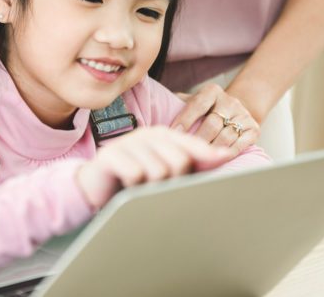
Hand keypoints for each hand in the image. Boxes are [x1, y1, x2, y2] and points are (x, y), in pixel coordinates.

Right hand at [76, 127, 231, 208]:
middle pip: (179, 161)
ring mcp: (127, 143)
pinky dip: (133, 187)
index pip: (193, 147)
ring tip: (140, 187)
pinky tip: (125, 185)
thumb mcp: (169, 170)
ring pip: (158, 170)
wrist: (95, 188)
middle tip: (157, 187)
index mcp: (163, 135)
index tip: (202, 173)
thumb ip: (197, 161)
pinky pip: (136, 174)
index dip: (203, 162)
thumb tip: (227, 153)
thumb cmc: (137, 181)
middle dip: (172, 181)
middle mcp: (146, 134)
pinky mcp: (110, 156)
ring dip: (150, 187)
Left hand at [170, 84, 259, 156]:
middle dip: (197, 139)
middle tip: (184, 152)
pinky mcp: (253, 129)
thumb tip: (151, 110)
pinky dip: (227, 153)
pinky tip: (216, 159)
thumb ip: (175, 104)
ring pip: (225, 135)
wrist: (237, 111)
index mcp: (212, 92)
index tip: (174, 134)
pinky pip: (240, 144)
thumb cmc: (206, 110)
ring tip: (198, 159)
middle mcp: (230, 101)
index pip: (197, 105)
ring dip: (211, 149)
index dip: (185, 120)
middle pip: (212, 123)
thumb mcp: (191, 101)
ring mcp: (244, 115)